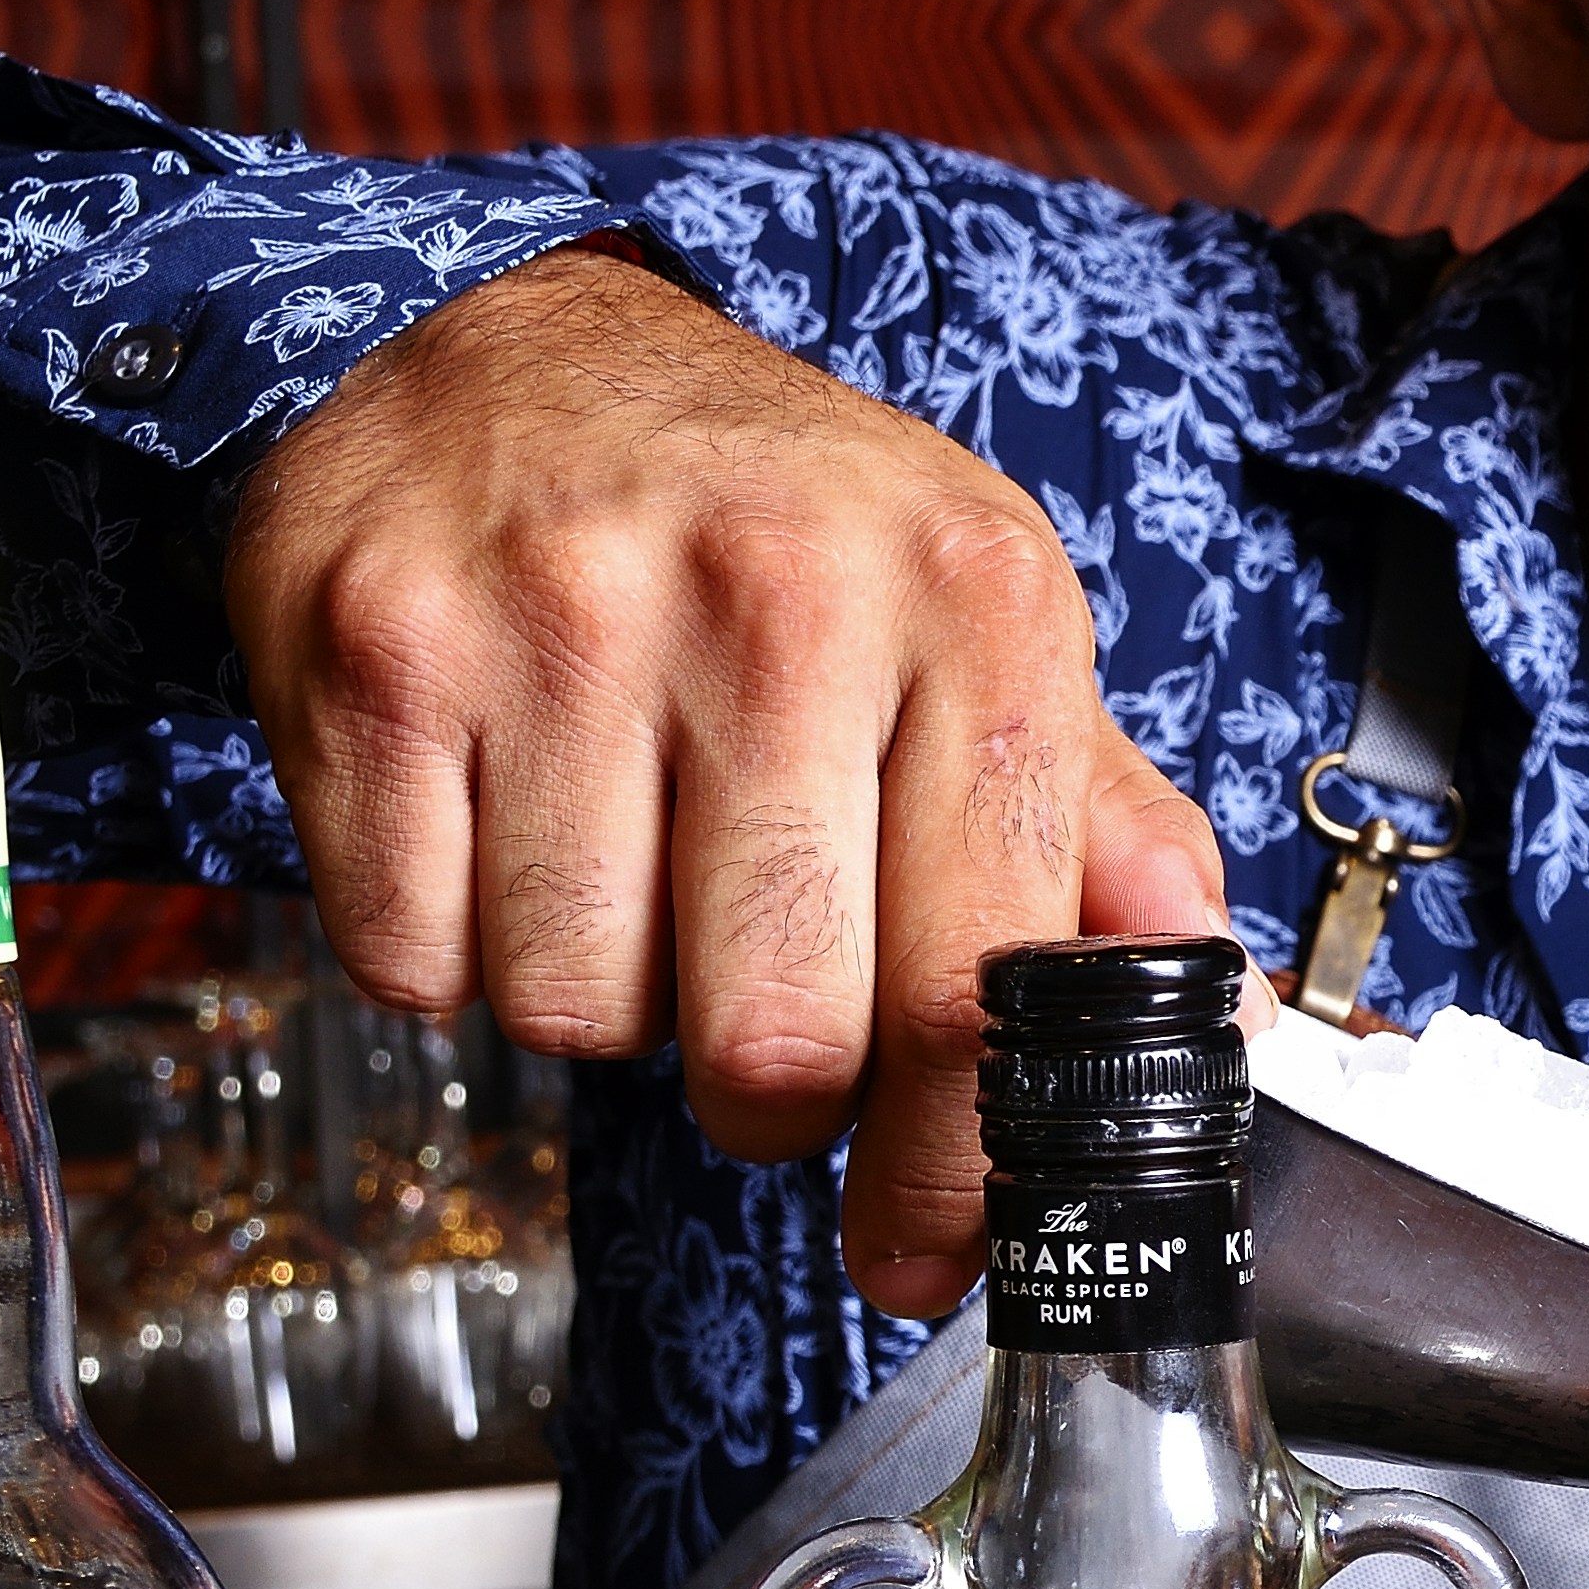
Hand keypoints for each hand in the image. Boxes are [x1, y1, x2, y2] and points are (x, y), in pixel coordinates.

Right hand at [225, 245, 1228, 1311]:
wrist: (505, 342)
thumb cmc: (766, 519)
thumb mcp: (972, 624)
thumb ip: (1093, 827)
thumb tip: (1210, 1012)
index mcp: (969, 600)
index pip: (985, 989)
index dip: (955, 1172)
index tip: (926, 1247)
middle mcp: (777, 593)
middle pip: (777, 1039)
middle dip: (768, 1087)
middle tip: (757, 1005)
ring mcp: (562, 616)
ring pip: (585, 1013)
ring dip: (606, 999)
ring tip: (625, 858)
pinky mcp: (378, 658)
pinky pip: (418, 959)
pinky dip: (450, 947)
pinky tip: (500, 825)